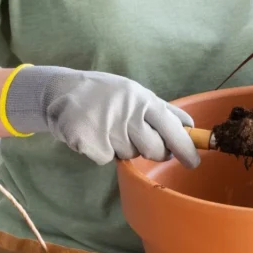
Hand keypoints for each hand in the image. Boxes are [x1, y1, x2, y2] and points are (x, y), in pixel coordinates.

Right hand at [3, 66, 199, 166]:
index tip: (193, 162)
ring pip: (129, 155)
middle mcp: (128, 113)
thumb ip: (162, 109)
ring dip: (122, 147)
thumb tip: (190, 125)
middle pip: (154, 150)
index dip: (185, 148)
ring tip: (108, 127)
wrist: (60, 90)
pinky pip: (106, 158)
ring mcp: (107, 128)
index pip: (172, 127)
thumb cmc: (104, 92)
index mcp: (142, 99)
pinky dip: (102, 151)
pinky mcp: (89, 142)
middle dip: (152, 151)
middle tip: (140, 140)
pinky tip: (94, 134)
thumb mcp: (134, 92)